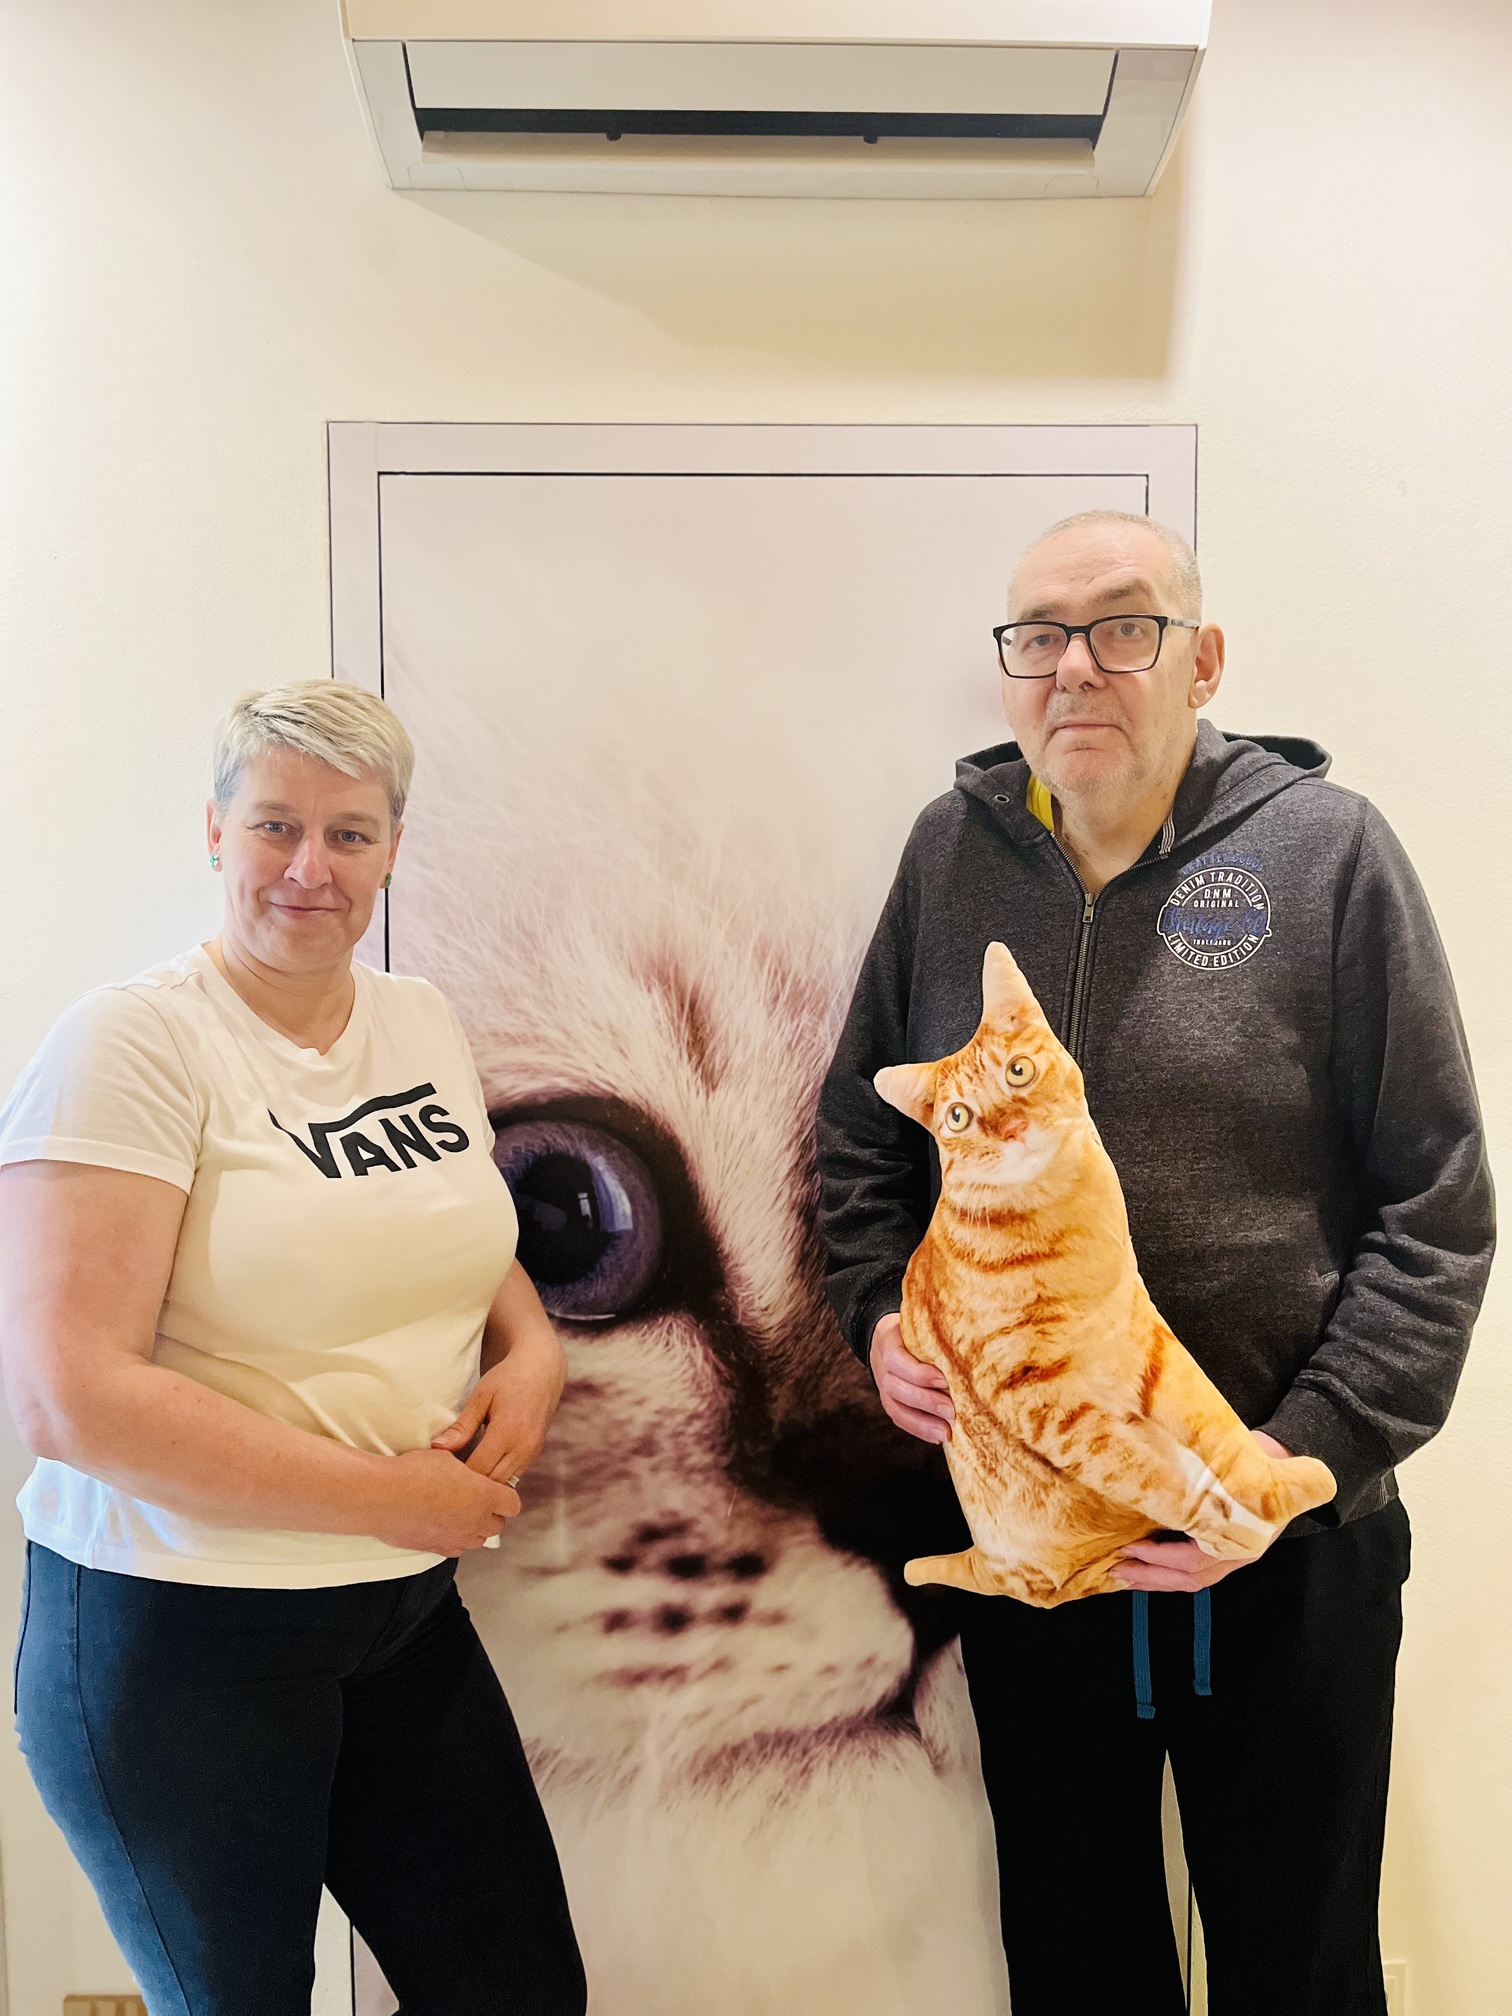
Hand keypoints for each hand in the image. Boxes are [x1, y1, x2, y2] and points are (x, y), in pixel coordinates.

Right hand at [370, 1447, 519, 1555]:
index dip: (505, 1495)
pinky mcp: (437, 1549)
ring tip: (459, 1512)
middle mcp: (475, 1521)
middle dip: (492, 1513)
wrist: (382, 1497)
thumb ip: (465, 1469)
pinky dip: (455, 1540)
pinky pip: (456, 1549)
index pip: (512, 1504)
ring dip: (474, 1528)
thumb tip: (465, 1471)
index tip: (496, 1489)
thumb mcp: (446, 1458)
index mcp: (484, 1496)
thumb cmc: (413, 1474)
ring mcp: (456, 1538)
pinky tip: (444, 1526)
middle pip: (497, 1525)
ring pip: (478, 1540)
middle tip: (477, 1500)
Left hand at [430, 1330, 567, 1487]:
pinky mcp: (534, 1453)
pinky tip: (481, 1467)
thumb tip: (438, 1447)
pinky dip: (496, 1476)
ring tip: (463, 1474)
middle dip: (470, 1484)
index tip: (440, 1469)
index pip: (478, 1468)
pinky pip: (513, 1476)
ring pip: (504, 1484)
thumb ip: (462, 1426)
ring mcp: (532, 1452)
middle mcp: (524, 1446)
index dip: (457, 1474)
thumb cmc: (507, 1378)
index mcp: (508, 1430)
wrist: (541, 1370)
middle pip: (492, 1482)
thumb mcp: (481, 1397)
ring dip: (484, 1483)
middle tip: (447, 1476)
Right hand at [870, 1312, 954, 1443]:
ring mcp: (882, 1387)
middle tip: (953, 1410)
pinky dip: (919, 1429)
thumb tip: (975, 1344)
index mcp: (888, 1342)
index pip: (897, 1360)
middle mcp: (881, 1366)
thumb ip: (938, 1332)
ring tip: (947, 1432)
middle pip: (898, 1388)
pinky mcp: (889, 1402)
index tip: (946, 1380)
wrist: (887, 1338)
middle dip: (927, 1401)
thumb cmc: (914, 1331)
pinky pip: (900, 1419)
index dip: (921, 1373)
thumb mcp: (920, 1324)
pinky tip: (938, 1437)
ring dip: (923, 1422)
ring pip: (897, 1408)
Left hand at [1112, 1431, 1292, 1591]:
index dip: (1161, 1557)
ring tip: (1124, 1574)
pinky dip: (1167, 1573)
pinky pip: (1194, 1571)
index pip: (1196, 1559)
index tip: (1131, 1547)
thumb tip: (1171, 1460)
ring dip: (1156, 1579)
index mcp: (1242, 1534)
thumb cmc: (1263, 1460)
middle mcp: (1238, 1551)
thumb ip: (1215, 1470)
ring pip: (1192, 1579)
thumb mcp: (1242, 1461)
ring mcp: (1233, 1554)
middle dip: (1151, 1576)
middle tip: (1116, 1568)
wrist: (1291, 1464)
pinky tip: (1145, 1568)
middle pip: (1191, 1576)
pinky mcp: (1225, 1551)